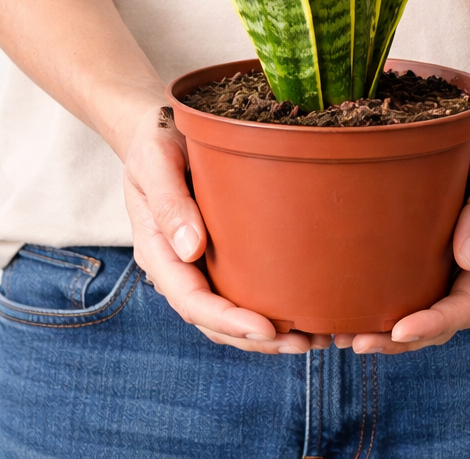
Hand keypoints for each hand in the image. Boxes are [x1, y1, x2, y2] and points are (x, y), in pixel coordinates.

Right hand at [123, 106, 328, 353]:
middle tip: (305, 343)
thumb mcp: (155, 161)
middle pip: (213, 320)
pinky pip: (239, 288)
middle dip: (257, 339)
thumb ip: (169, 202)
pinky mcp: (216, 250)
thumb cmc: (155, 138)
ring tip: (313, 339)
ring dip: (267, 333)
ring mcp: (196, 260)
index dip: (228, 320)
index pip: (191, 300)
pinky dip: (267, 307)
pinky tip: (301, 311)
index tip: (266, 328)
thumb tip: (192, 249)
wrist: (156, 126)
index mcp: (157, 248)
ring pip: (228, 312)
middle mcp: (177, 263)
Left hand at [333, 121, 469, 353]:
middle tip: (356, 343)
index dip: (436, 323)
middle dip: (402, 340)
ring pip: (426, 312)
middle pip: (443, 321)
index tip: (400, 330)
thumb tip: (467, 259)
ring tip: (345, 337)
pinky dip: (388, 306)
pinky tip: (354, 308)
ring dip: (390, 333)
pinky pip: (414, 288)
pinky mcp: (435, 253)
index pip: (469, 304)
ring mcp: (456, 265)